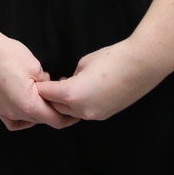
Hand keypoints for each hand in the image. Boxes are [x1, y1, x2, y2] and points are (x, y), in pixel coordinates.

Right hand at [0, 29, 79, 130]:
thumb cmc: (8, 55)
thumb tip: (49, 89)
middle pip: (43, 120)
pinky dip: (23, 118)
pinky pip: (14, 121)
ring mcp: (4, 111)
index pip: (55, 120)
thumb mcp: (35, 67)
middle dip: (55, 111)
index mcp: (29, 106)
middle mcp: (16, 114)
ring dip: (40, 112)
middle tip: (64, 98)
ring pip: (29, 120)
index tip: (78, 111)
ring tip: (45, 98)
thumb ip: (47, 84)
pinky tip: (26, 106)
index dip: (69, 117)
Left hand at [33, 39, 170, 121]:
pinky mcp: (104, 115)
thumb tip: (67, 82)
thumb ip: (71, 76)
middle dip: (48, 97)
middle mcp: (81, 110)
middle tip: (43, 85)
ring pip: (69, 113)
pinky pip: (83, 113)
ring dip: (63, 103)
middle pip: (55, 107)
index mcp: (72, 95)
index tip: (33, 80)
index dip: (39, 86)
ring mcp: (94, 115)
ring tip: (62, 88)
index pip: (45, 94)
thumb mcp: (83, 63)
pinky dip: (77, 105)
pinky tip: (80, 92)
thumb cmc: (111, 59)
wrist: (141, 66)